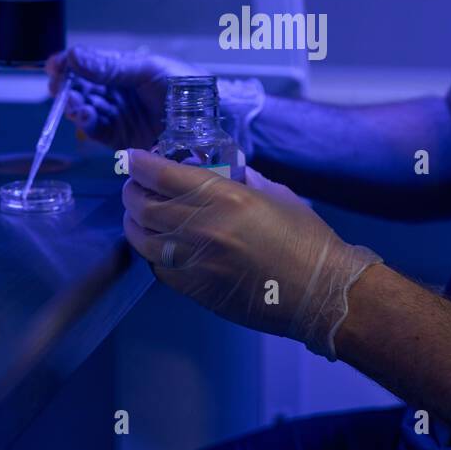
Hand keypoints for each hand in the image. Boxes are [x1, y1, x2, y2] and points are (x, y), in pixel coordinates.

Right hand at [44, 46, 198, 149]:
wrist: (210, 120)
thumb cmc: (185, 85)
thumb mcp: (148, 69)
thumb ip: (110, 66)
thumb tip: (73, 55)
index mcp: (123, 70)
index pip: (87, 65)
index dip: (68, 65)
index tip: (54, 66)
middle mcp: (116, 92)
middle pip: (82, 89)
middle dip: (67, 88)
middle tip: (58, 88)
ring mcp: (118, 116)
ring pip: (86, 110)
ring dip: (74, 107)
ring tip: (73, 105)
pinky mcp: (121, 139)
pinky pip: (97, 131)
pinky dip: (86, 125)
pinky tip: (82, 117)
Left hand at [121, 150, 381, 357]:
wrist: (319, 291)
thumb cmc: (305, 238)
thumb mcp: (275, 194)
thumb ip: (242, 180)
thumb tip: (220, 170)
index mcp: (225, 198)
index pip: (163, 175)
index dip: (139, 163)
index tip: (131, 157)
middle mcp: (202, 228)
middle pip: (144, 206)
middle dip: (131, 191)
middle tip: (133, 185)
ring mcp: (195, 262)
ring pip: (142, 239)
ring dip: (134, 222)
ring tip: (137, 213)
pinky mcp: (195, 290)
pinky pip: (158, 268)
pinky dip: (151, 253)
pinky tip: (157, 244)